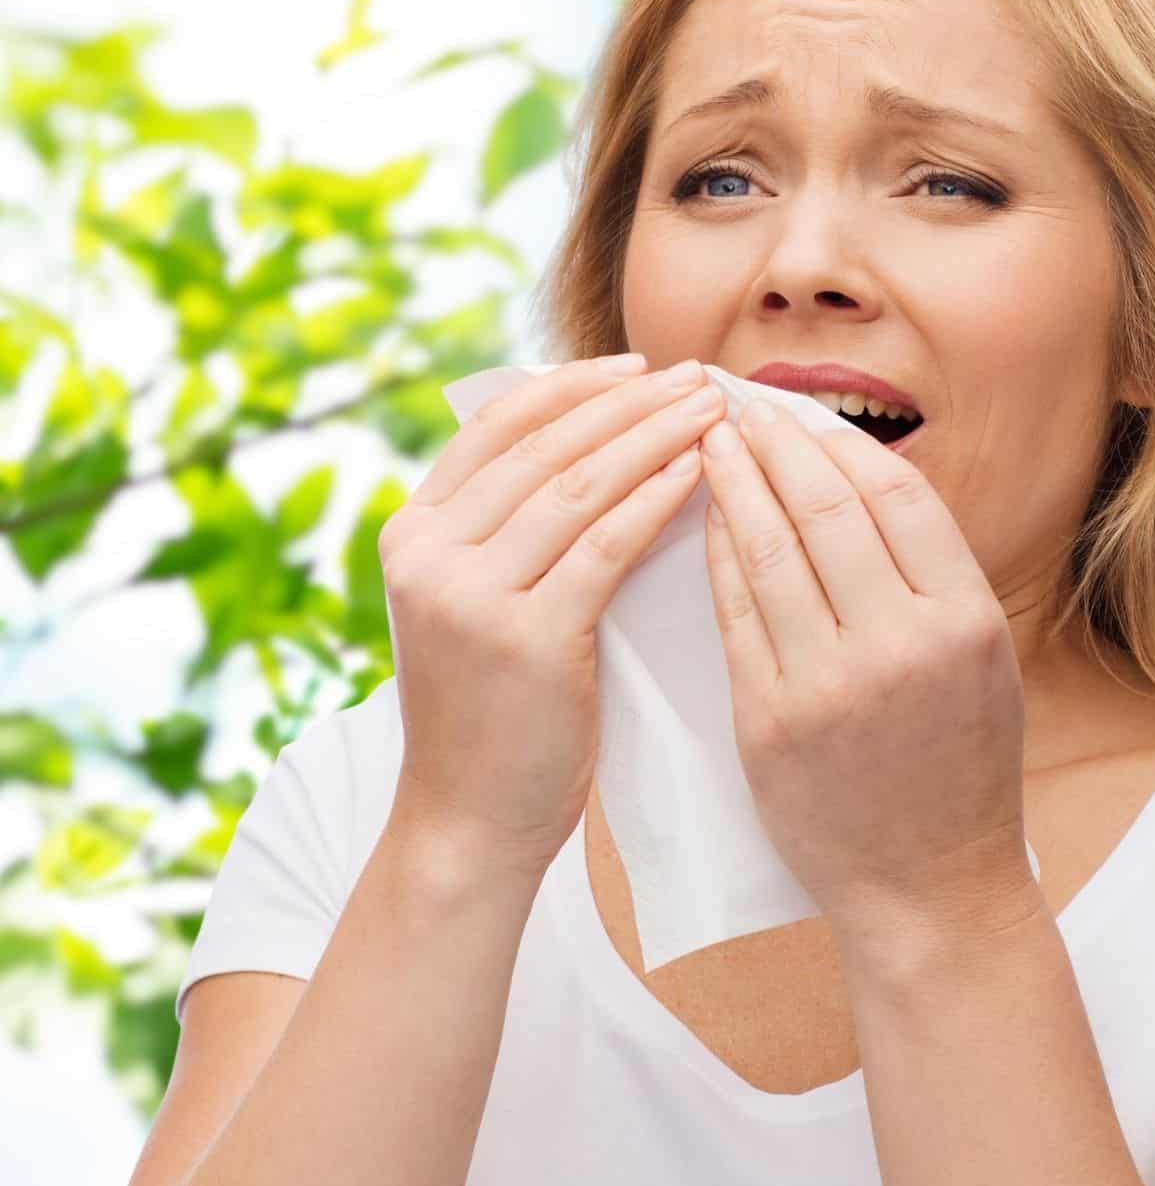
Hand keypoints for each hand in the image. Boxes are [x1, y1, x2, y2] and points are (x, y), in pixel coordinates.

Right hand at [378, 354, 722, 884]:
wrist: (468, 821)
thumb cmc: (490, 712)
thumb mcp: (471, 603)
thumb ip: (506, 530)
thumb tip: (595, 442)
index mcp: (410, 532)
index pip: (496, 425)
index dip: (572, 385)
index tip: (638, 363)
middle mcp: (428, 553)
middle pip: (544, 446)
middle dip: (629, 401)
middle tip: (697, 375)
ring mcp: (470, 594)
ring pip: (578, 485)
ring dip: (655, 437)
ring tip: (713, 410)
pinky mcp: (525, 637)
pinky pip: (604, 545)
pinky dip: (657, 499)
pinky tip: (700, 473)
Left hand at [700, 403, 1037, 953]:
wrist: (927, 883)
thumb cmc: (957, 763)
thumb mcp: (978, 658)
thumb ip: (929, 573)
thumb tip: (854, 473)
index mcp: (963, 621)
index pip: (896, 495)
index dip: (839, 442)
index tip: (798, 410)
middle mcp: (900, 645)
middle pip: (826, 510)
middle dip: (774, 445)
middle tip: (735, 404)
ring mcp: (829, 685)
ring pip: (769, 554)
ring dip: (733, 486)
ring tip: (706, 442)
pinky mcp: (768, 720)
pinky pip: (733, 614)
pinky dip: (717, 555)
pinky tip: (703, 518)